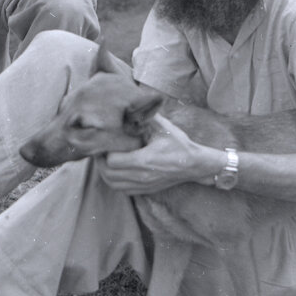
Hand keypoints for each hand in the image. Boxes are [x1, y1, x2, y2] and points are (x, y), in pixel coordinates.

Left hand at [97, 115, 218, 194]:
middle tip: (102, 149)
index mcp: (145, 160)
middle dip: (101, 161)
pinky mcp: (145, 190)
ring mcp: (143, 185)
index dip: (105, 151)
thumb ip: (144, 117)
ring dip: (105, 172)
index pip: (112, 161)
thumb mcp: (162, 127)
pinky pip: (121, 190)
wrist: (194, 165)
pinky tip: (116, 169)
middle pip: (108, 174)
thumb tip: (128, 104)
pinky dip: (114, 181)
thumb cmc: (178, 144)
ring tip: (106, 159)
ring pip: (112, 184)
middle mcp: (142, 176)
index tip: (106, 141)